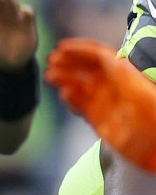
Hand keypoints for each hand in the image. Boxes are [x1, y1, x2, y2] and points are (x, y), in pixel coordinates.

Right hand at [46, 38, 155, 170]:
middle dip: (68, 62)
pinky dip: (69, 98)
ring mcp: (104, 102)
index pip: (99, 56)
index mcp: (125, 74)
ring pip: (79, 85)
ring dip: (64, 78)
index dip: (80, 49)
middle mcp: (112, 86)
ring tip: (49, 76)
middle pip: (86, 68)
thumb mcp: (140, 91)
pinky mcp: (97, 119)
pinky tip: (63, 94)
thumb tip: (105, 56)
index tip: (62, 47)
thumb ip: (122, 73)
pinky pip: (79, 105)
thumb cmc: (154, 117)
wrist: (155, 147)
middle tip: (51, 60)